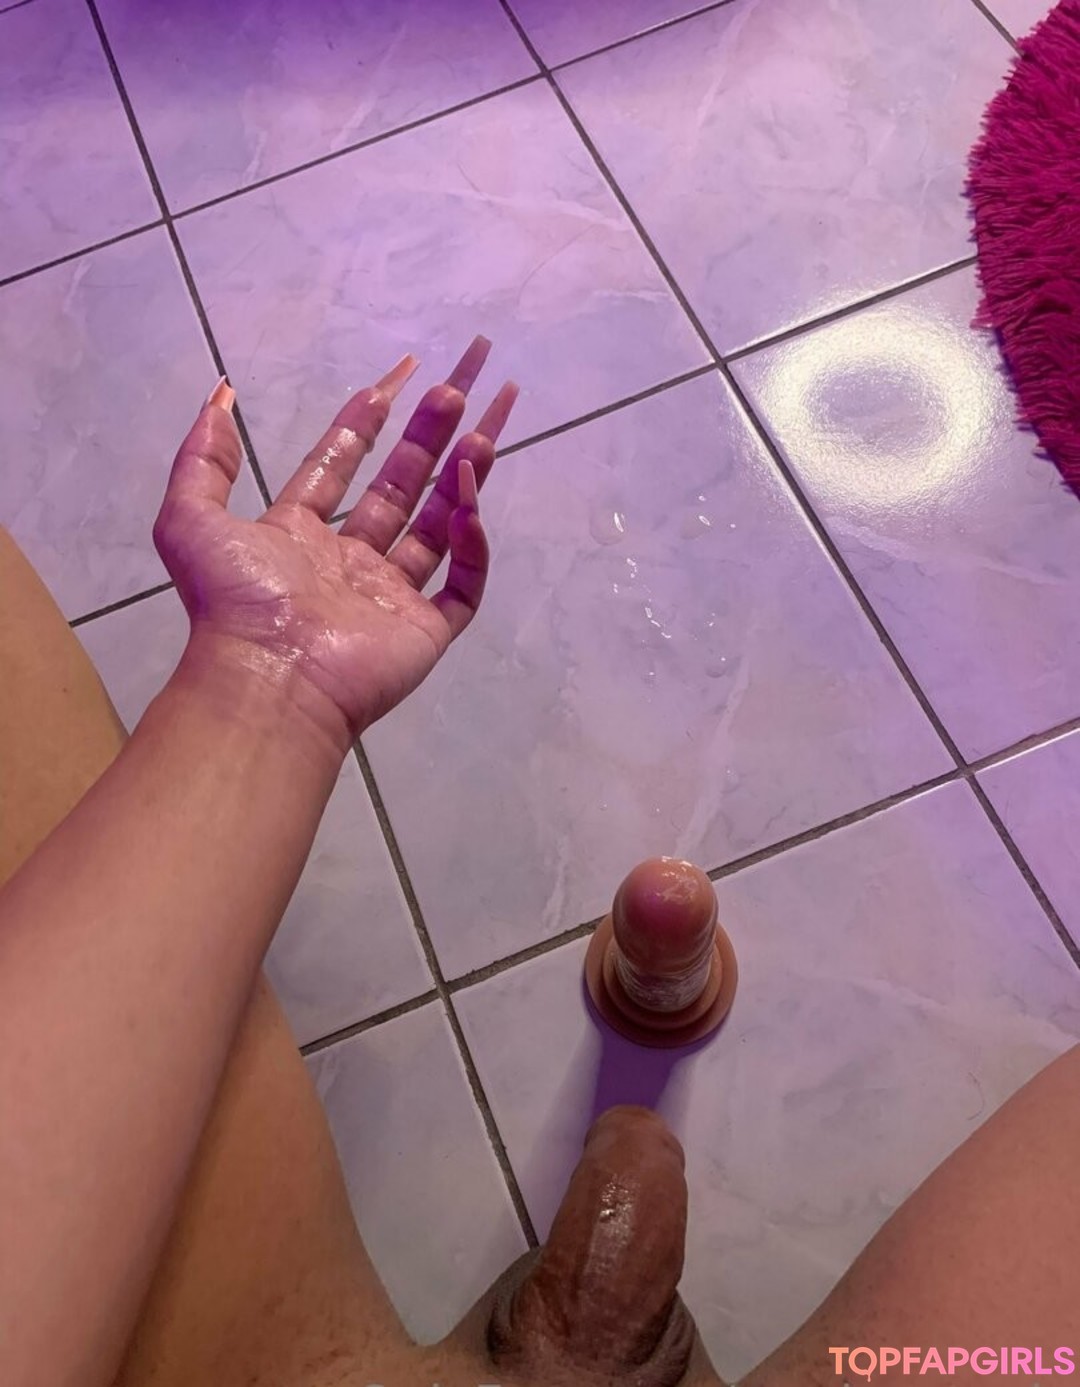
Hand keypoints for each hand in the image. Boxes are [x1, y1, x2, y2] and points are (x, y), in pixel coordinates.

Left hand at [154, 336, 517, 754]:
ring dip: (464, 473)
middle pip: (402, 482)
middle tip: (465, 378)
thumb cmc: (235, 601)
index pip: (343, 462)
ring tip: (489, 424)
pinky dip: (472, 544)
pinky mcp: (426, 630)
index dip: (370, 416)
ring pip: (439, 525)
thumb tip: (219, 395)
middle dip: (433, 430)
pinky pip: (463, 584)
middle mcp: (350, 560)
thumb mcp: (191, 516)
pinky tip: (471, 502)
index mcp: (300, 534)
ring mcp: (391, 597)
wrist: (270, 677)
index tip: (403, 374)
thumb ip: (203, 456)